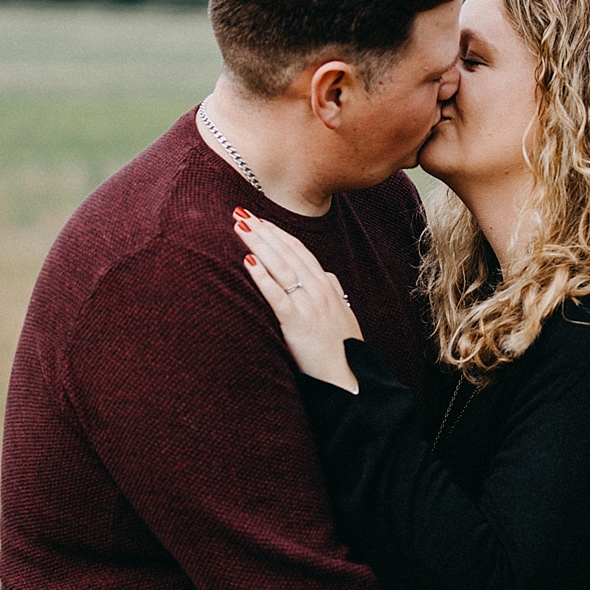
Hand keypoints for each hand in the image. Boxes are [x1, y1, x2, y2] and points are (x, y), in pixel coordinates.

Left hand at [234, 210, 362, 392]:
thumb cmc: (344, 348)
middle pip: (286, 252)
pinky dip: (262, 277)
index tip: (261, 219)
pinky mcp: (297, 323)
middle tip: (242, 213)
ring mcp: (308, 305)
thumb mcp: (344, 313)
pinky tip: (248, 262)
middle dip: (263, 231)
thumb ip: (335, 291)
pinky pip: (276, 295)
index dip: (279, 233)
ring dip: (259, 244)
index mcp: (326, 285)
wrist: (348, 377)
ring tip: (240, 227)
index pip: (299, 250)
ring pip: (280, 267)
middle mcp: (318, 289)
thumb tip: (326, 275)